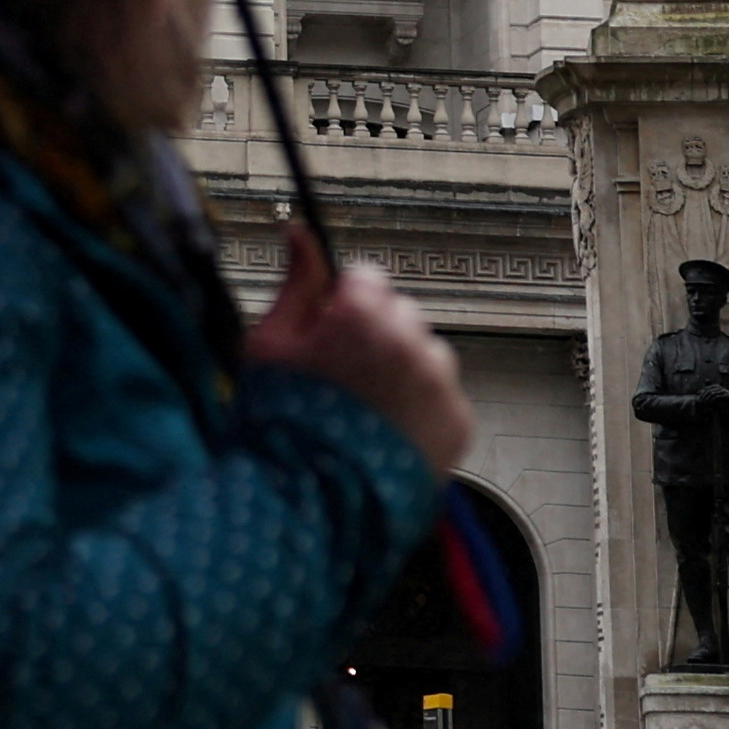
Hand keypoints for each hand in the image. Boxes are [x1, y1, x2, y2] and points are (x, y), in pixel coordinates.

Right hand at [248, 246, 475, 474]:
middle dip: (376, 335)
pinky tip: (386, 431)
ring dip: (403, 371)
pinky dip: (420, 409)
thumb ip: (295, 282)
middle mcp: (410, 337)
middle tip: (342, 377)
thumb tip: (299, 230)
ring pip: (424, 355)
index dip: (343, 304)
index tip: (329, 331)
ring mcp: (439, 380)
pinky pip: (442, 396)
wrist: (311, 498)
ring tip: (366, 411)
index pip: (366, 277)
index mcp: (362, 311)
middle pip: (399, 314)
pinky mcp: (458, 419)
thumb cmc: (283, 417)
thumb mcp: (270, 342)